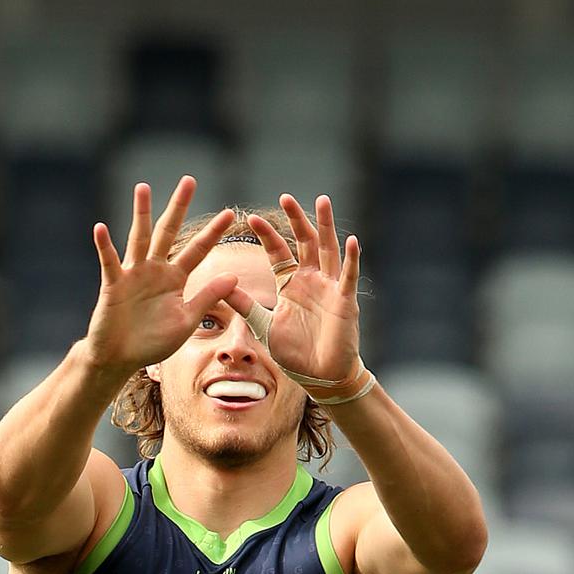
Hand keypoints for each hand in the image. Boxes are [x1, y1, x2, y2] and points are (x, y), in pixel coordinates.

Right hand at [86, 176, 236, 376]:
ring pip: (139, 238)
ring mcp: (133, 274)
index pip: (198, 250)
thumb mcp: (187, 320)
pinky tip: (100, 228)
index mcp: (175, 279)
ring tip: (143, 187)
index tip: (229, 213)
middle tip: (189, 180)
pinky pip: (109, 262)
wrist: (120, 358)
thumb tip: (234, 275)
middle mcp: (154, 270)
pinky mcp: (113, 285)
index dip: (213, 233)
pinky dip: (104, 246)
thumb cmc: (153, 342)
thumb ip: (208, 297)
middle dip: (178, 207)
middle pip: (168, 232)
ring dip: (141, 213)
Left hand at [225, 194, 360, 385]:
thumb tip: (221, 284)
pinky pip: (348, 276)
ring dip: (325, 226)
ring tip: (322, 201)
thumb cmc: (294, 352)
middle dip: (296, 220)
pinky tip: (352, 241)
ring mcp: (329, 287)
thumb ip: (244, 304)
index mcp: (290, 284)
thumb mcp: (262, 325)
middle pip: (304, 242)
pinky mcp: (345, 301)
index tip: (251, 219)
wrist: (318, 376)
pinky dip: (351, 258)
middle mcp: (311, 280)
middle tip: (286, 197)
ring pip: (328, 249)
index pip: (278, 252)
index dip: (267, 236)